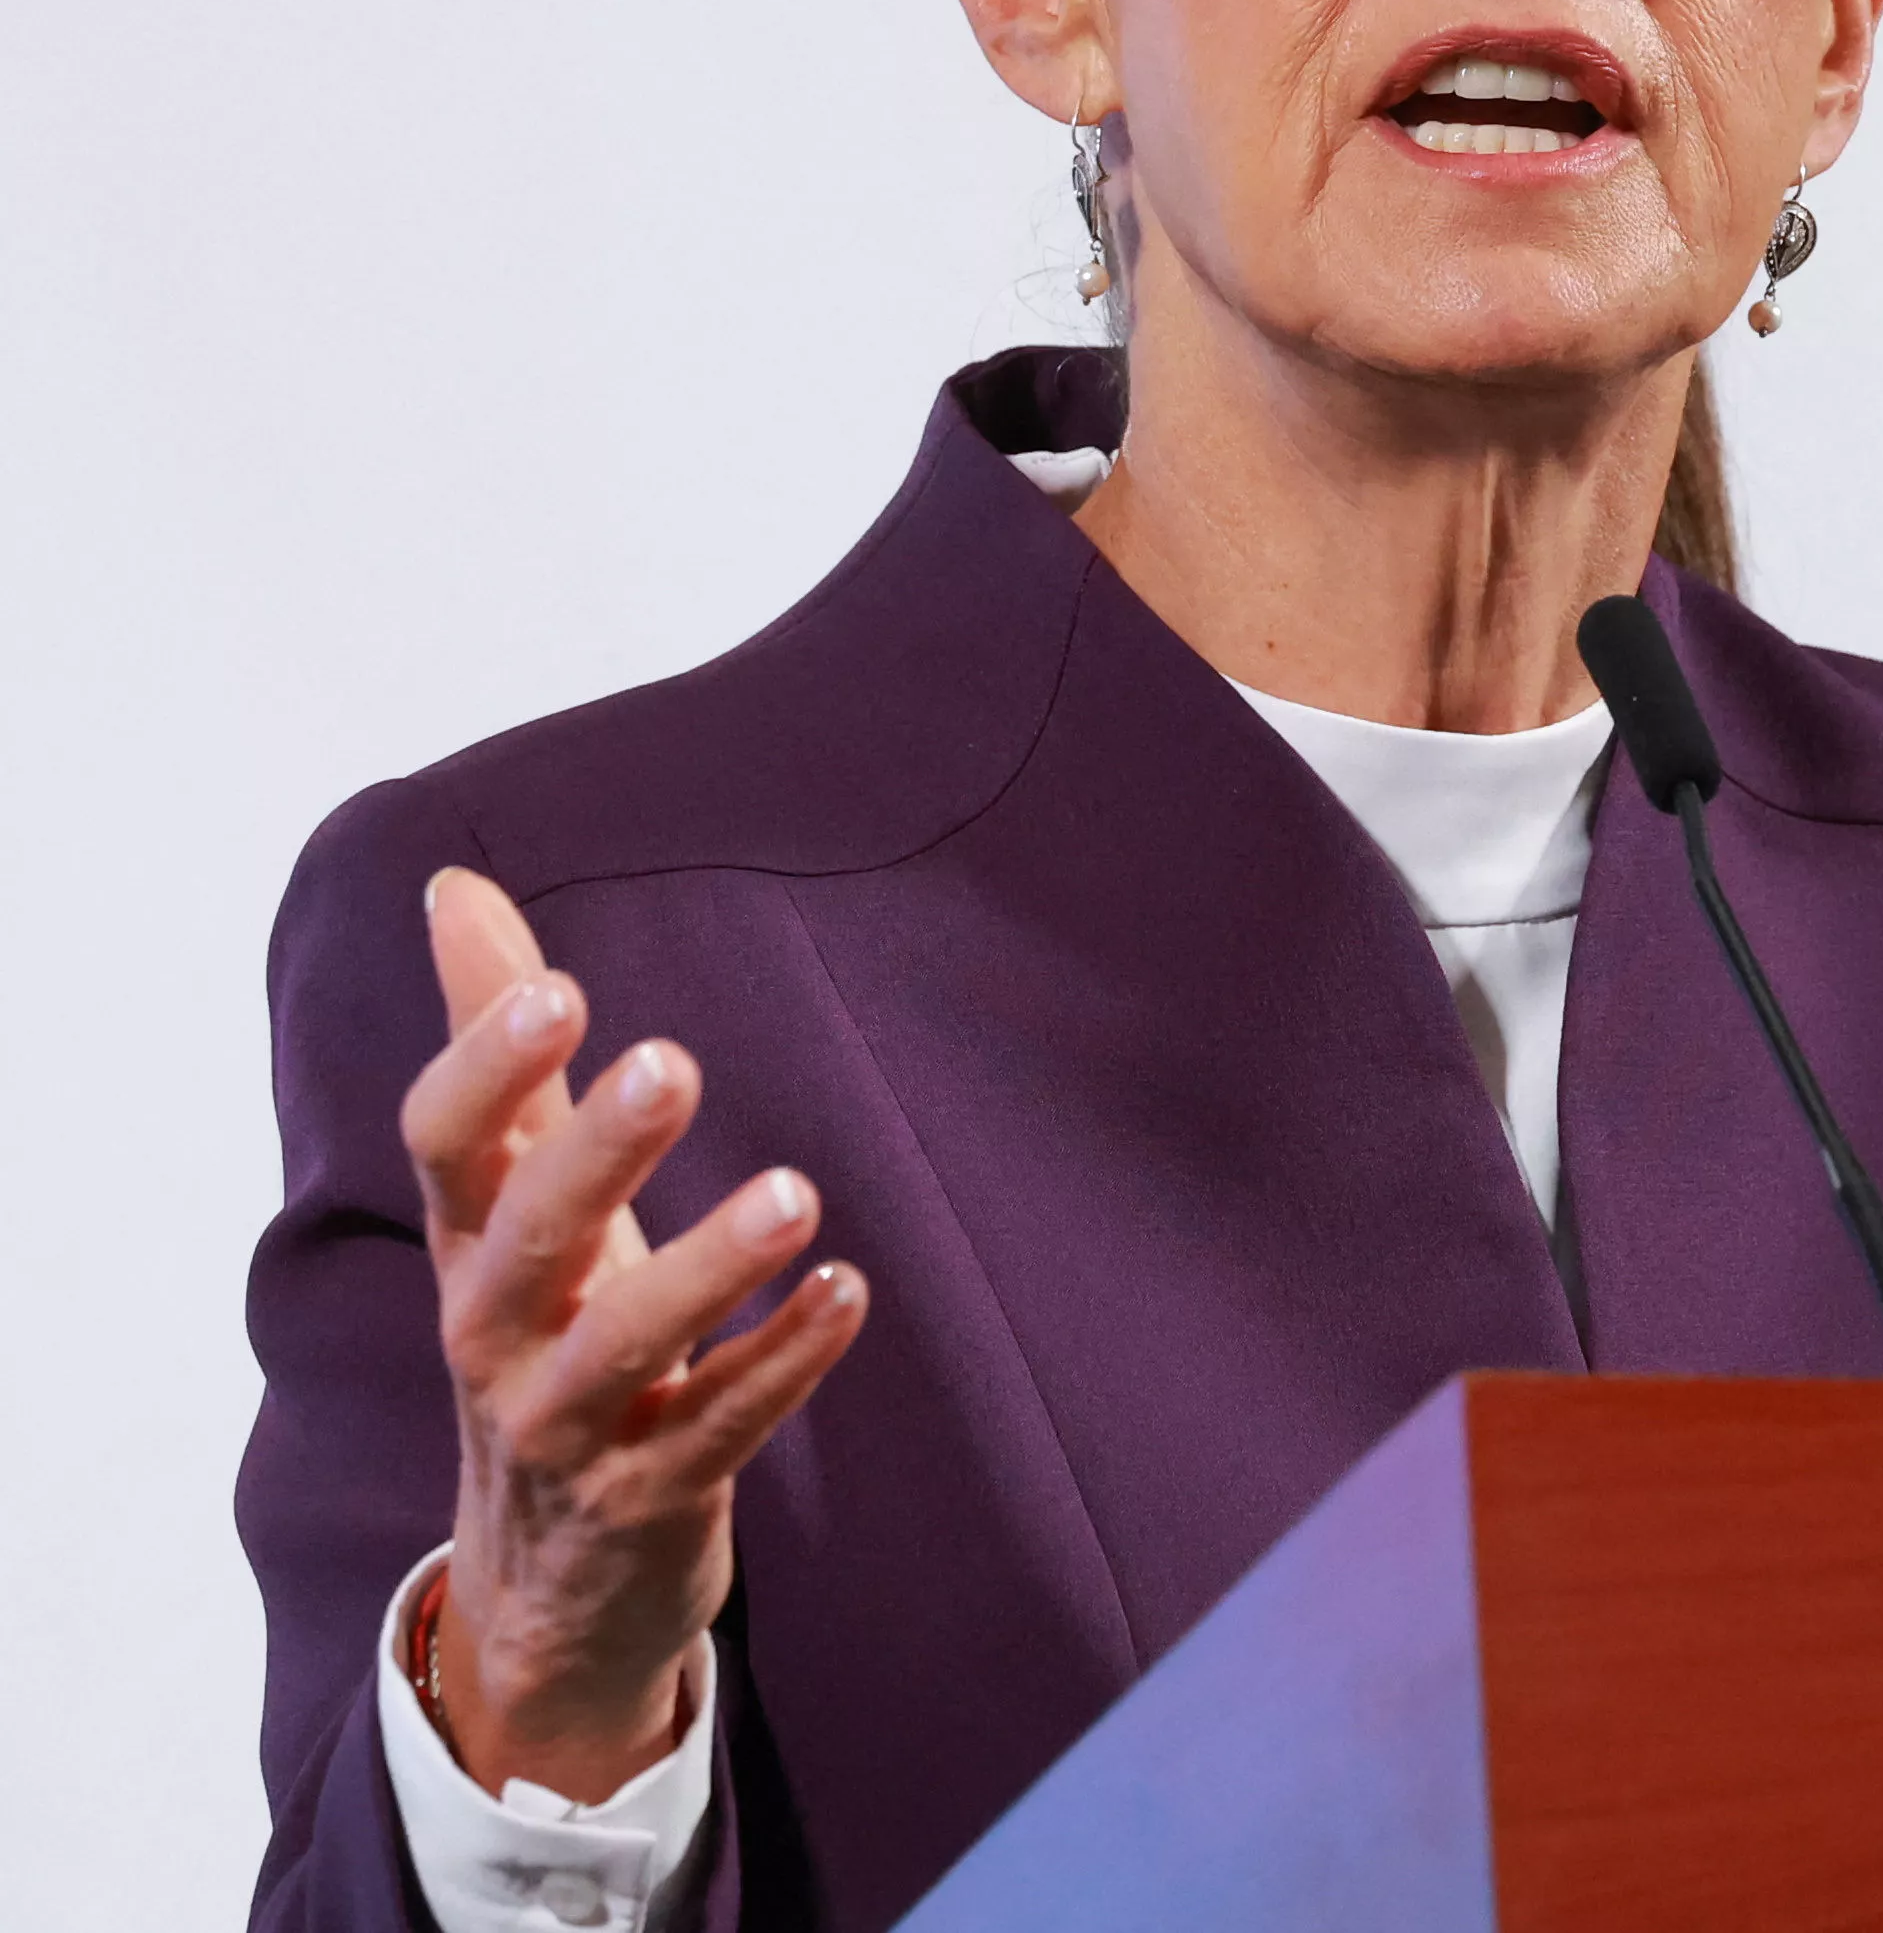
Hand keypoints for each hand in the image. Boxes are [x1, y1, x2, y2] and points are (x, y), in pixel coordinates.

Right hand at [402, 869, 870, 1800]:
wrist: (552, 1584)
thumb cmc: (546, 1338)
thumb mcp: (514, 1203)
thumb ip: (502, 1051)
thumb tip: (454, 886)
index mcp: (468, 1245)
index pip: (445, 1148)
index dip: (483, 1071)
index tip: (552, 987)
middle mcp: (497, 1334)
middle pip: (521, 1241)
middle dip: (590, 1156)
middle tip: (669, 1063)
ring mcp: (567, 1426)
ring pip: (617, 1348)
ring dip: (705, 1269)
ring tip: (796, 1193)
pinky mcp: (651, 1497)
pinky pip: (718, 1427)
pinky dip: (782, 1362)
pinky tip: (849, 1294)